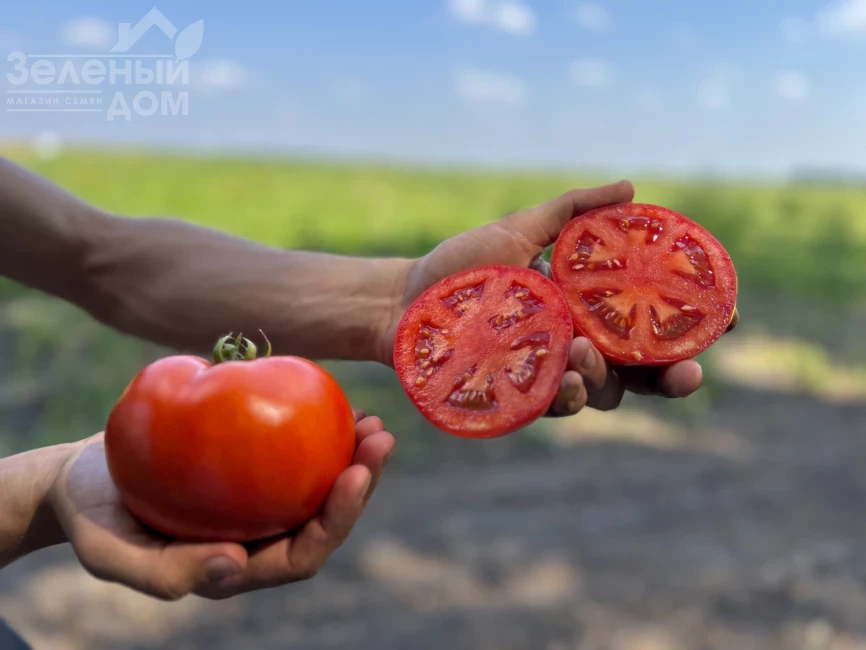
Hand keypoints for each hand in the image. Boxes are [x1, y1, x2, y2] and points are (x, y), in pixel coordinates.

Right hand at [48, 411, 394, 600]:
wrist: (80, 479)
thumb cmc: (93, 519)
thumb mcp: (110, 552)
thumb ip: (164, 572)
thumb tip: (235, 565)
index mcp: (237, 566)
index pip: (301, 554)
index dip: (337, 520)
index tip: (355, 476)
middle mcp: (257, 537)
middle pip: (323, 517)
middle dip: (362, 482)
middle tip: (380, 438)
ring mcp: (256, 501)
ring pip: (316, 483)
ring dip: (352, 454)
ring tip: (372, 419)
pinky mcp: (249, 466)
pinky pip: (291, 449)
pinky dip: (315, 427)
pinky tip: (330, 397)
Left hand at [383, 181, 703, 414]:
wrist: (405, 298)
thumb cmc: (462, 266)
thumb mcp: (520, 228)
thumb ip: (574, 210)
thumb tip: (631, 185)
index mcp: (588, 308)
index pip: (651, 322)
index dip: (693, 325)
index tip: (724, 316)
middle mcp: (578, 345)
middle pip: (642, 371)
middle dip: (675, 376)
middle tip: (689, 373)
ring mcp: (551, 374)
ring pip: (605, 393)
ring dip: (610, 378)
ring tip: (585, 352)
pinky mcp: (521, 398)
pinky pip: (559, 406)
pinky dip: (571, 395)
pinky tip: (568, 375)